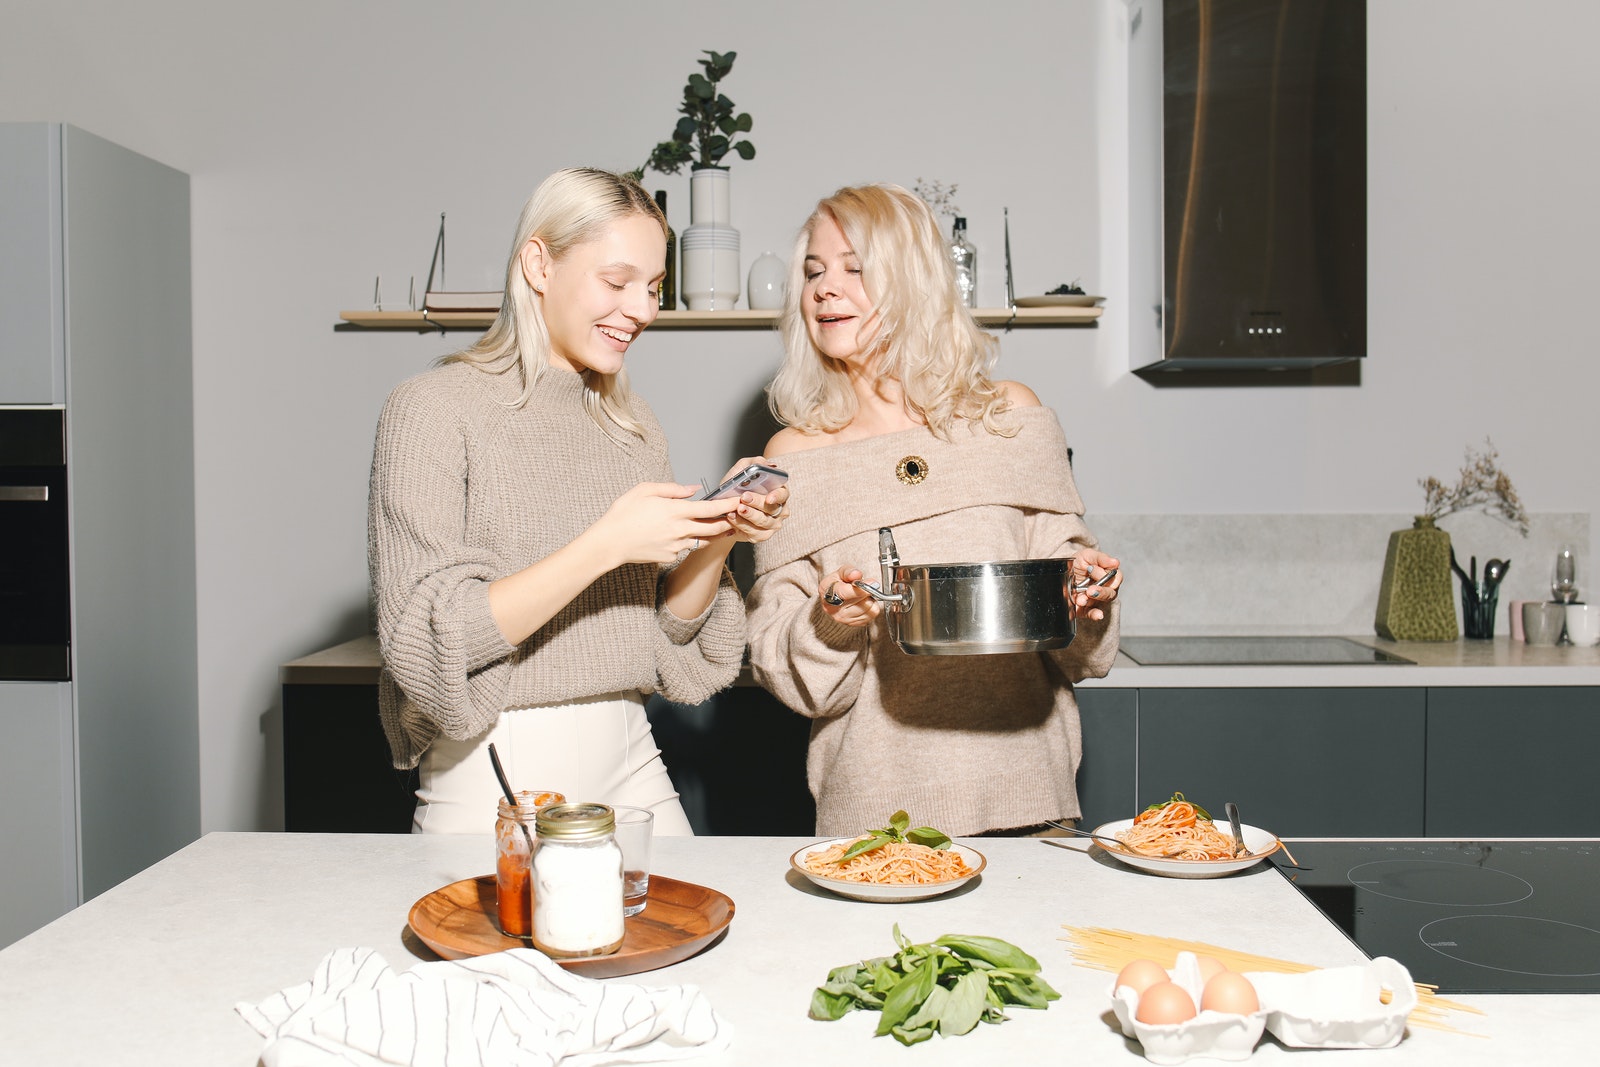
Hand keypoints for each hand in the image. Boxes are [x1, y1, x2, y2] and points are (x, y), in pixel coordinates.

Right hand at [589, 482, 734, 565]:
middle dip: (729, 521)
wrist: (609, 543)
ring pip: (703, 540)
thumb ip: (672, 489)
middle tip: (737, 515)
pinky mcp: (670, 557)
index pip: (710, 508)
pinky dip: (690, 541)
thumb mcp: (645, 490)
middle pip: (714, 527)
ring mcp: (676, 546)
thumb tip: (693, 489)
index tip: (738, 500)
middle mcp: (680, 530)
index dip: (727, 504)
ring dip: (715, 533)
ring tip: (724, 527)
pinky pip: (685, 548)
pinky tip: (689, 536)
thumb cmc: (623, 513)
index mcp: (675, 511)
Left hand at [706, 456, 789, 546]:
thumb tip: (766, 464)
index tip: (769, 497)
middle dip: (757, 503)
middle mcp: (779, 510)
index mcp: (779, 493)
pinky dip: (741, 524)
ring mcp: (771, 524)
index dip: (777, 496)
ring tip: (737, 508)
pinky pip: (753, 532)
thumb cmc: (737, 488)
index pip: (783, 494)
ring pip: (763, 521)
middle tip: (744, 498)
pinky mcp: (761, 535)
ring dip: (749, 515)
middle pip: (772, 509)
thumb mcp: (742, 470)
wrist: (725, 508)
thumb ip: (754, 463)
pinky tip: (732, 517)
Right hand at [818, 566, 881, 627]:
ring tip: (861, 594)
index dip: (861, 588)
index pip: (846, 593)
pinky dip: (872, 606)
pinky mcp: (854, 624)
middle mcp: (833, 610)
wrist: (833, 597)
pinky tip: (863, 602)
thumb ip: (848, 571)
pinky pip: (872, 614)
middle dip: (866, 591)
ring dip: (870, 599)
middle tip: (863, 586)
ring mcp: (843, 619)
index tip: (872, 582)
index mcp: (827, 594)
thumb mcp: (840, 572)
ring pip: (868, 608)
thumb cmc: (837, 584)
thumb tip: (856, 575)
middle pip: (860, 602)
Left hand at [1068, 549, 1122, 621]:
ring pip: (1101, 603)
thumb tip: (1115, 562)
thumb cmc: (1077, 562)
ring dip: (1092, 601)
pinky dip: (1096, 615)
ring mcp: (1095, 599)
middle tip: (1090, 590)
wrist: (1060, 573)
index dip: (1106, 575)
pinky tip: (1098, 615)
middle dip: (1101, 592)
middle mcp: (1104, 588)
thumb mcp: (1086, 555)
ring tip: (1081, 599)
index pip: (1116, 578)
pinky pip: (1093, 614)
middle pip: (1111, 593)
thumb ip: (1100, 558)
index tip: (1091, 570)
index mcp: (1107, 575)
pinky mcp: (1086, 609)